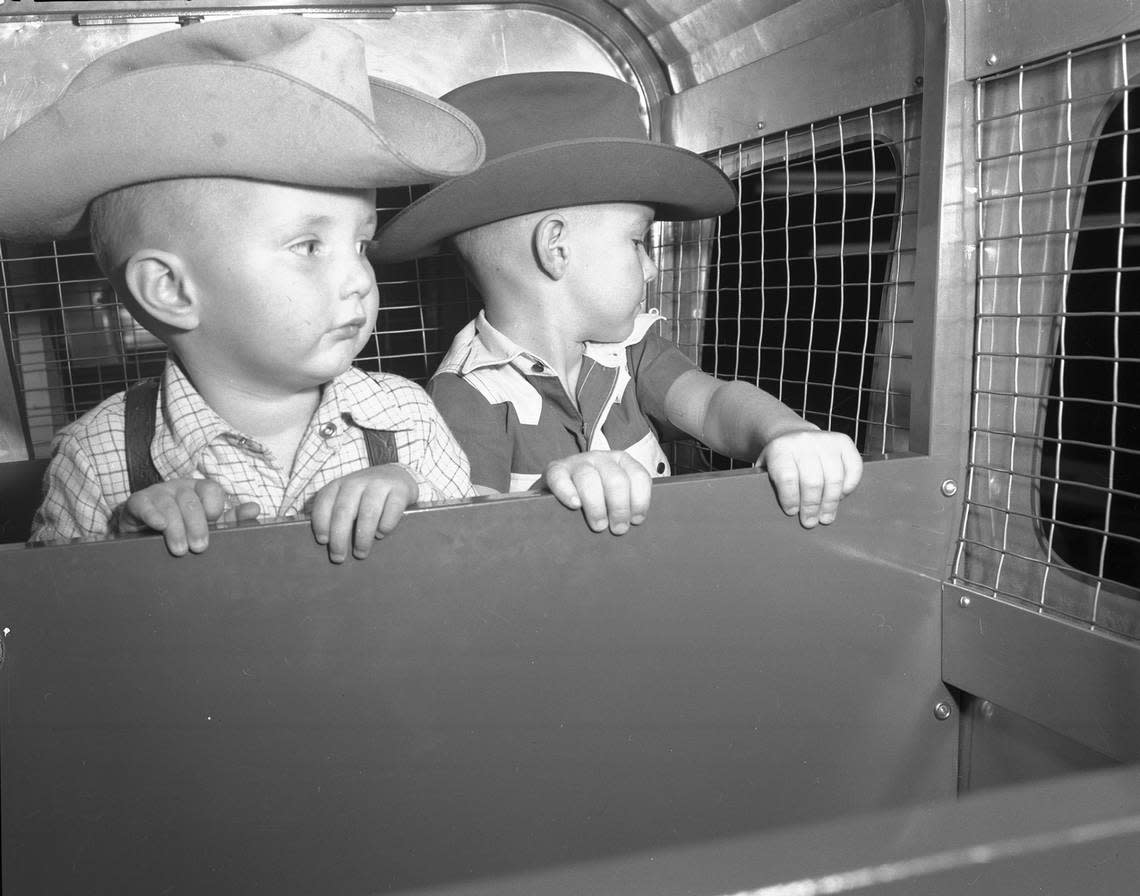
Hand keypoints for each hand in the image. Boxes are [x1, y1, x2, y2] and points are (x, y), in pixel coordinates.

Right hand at [117, 478, 259, 555]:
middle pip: (190, 500)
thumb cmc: (183, 528)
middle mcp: (179, 488)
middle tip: (199, 548)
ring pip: (169, 505)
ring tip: (180, 550)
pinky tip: (159, 526)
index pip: (211, 489)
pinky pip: (144, 504)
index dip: (214, 505)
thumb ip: (231, 519)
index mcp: (199, 490)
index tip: (215, 521)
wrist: (144, 534)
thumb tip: (255, 509)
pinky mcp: (137, 502)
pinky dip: (152, 515)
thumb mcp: (208, 525)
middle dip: (197, 525)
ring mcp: (157, 493)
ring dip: (176, 528)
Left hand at [308, 464, 418, 562]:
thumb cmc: (367, 496)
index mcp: (339, 484)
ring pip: (368, 513)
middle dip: (339, 538)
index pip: (324, 503)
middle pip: (343, 511)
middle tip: (339, 558)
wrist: (397, 475)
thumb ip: (336, 514)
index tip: (323, 542)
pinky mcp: (400, 489)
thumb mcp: (348, 498)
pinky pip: (391, 511)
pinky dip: (385, 526)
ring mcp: (379, 484)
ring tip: (361, 553)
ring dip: (362, 537)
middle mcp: (357, 482)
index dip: (321, 523)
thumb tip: (328, 545)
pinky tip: (380, 534)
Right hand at [541, 450, 651, 534]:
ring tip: (599, 525)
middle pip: (616, 480)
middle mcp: (601, 458)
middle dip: (620, 508)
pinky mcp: (555, 470)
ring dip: (597, 507)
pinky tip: (575, 506)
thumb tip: (635, 525)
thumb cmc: (595, 500)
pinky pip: (560, 479)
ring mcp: (577, 462)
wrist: (560, 492)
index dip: (640, 501)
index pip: (638, 476)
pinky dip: (568, 493)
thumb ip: (627, 504)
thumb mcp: (614, 497)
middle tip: (618, 529)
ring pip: (590, 480)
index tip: (636, 520)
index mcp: (621, 462)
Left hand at [758, 430, 862, 527]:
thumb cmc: (780, 462)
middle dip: (812, 507)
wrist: (791, 436)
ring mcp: (826, 440)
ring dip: (830, 503)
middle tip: (810, 522)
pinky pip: (853, 468)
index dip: (790, 499)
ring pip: (834, 478)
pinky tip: (840, 497)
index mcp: (780, 449)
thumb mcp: (766, 471)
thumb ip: (770, 488)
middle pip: (812, 481)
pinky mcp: (844, 442)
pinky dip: (849, 487)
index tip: (792, 512)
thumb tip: (786, 513)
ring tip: (825, 517)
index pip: (787, 477)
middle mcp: (803, 441)